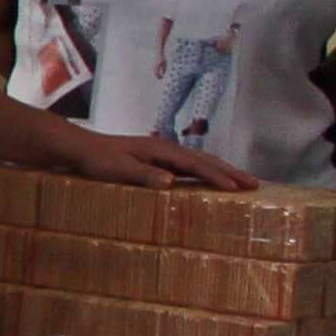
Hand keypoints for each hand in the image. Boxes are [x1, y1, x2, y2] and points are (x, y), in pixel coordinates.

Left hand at [55, 127, 249, 190]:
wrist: (80, 148)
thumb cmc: (96, 160)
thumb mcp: (117, 169)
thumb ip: (143, 175)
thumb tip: (171, 181)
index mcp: (160, 150)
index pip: (196, 164)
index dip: (217, 176)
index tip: (236, 187)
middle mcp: (166, 149)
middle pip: (205, 159)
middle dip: (230, 171)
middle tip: (255, 183)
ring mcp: (163, 153)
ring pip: (200, 161)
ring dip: (223, 170)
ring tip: (243, 181)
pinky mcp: (158, 160)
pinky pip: (189, 166)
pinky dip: (206, 171)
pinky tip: (212, 180)